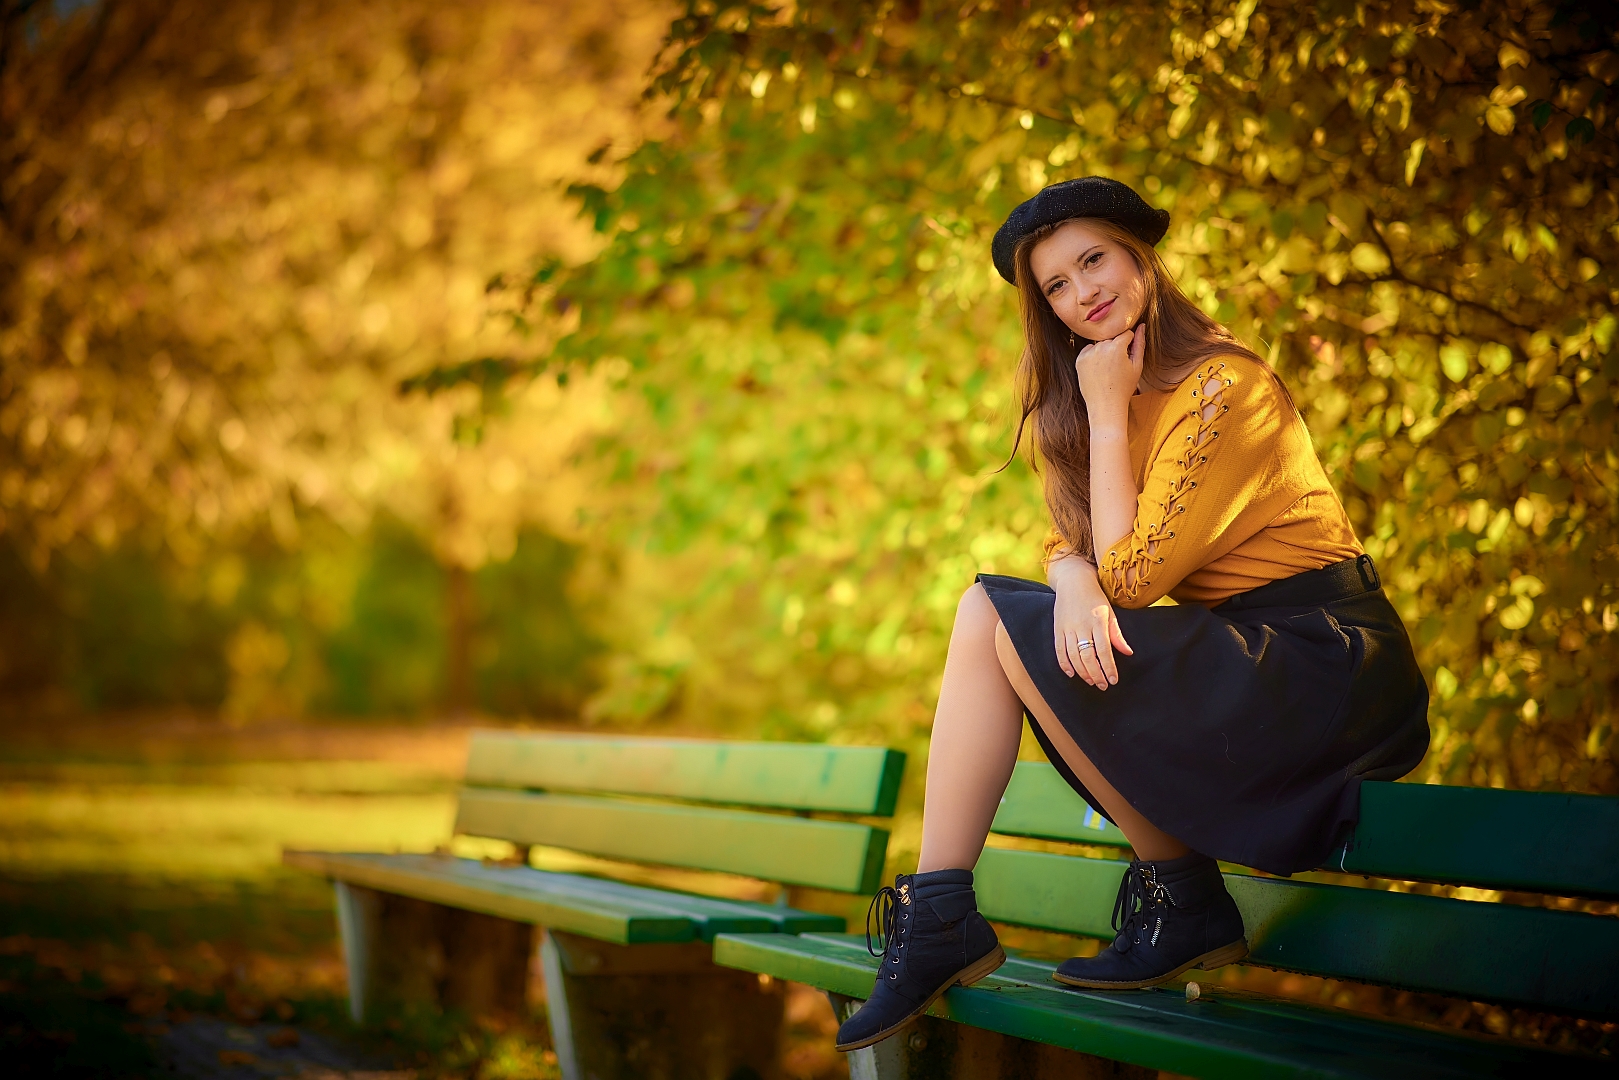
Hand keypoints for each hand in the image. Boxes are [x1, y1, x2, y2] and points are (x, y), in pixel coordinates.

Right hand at [1049, 559, 1133, 688]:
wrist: (1073, 580)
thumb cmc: (1095, 597)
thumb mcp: (1110, 612)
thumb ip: (1116, 634)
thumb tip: (1128, 653)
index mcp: (1098, 620)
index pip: (1104, 650)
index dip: (1108, 667)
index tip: (1113, 680)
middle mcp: (1082, 625)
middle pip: (1088, 656)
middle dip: (1096, 674)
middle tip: (1103, 686)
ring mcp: (1067, 627)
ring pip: (1073, 656)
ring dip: (1083, 672)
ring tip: (1091, 681)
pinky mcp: (1057, 629)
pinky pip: (1059, 651)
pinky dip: (1064, 664)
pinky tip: (1072, 674)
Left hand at [1074, 322, 1145, 423]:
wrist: (1105, 405)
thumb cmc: (1124, 388)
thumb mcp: (1137, 365)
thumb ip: (1139, 343)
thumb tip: (1141, 326)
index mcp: (1116, 347)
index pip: (1126, 334)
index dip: (1129, 345)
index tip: (1127, 357)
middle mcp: (1100, 347)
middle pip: (1112, 339)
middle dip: (1116, 348)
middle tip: (1117, 367)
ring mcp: (1088, 353)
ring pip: (1100, 344)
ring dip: (1104, 352)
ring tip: (1108, 370)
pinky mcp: (1079, 360)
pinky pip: (1089, 350)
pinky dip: (1093, 357)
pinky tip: (1098, 370)